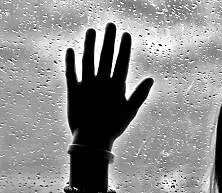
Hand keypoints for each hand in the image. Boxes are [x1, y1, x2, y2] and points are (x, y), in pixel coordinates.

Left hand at [65, 22, 153, 150]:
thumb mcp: (130, 111)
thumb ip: (140, 94)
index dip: (124, 47)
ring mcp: (87, 84)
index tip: (126, 34)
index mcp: (117, 87)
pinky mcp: (73, 90)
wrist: (93, 138)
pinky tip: (71, 50)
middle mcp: (102, 82)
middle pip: (106, 56)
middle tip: (110, 24)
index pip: (122, 62)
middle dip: (109, 39)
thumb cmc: (114, 127)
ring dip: (90, 44)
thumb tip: (151, 79)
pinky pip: (71, 72)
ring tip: (92, 31)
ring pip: (88, 60)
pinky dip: (70, 61)